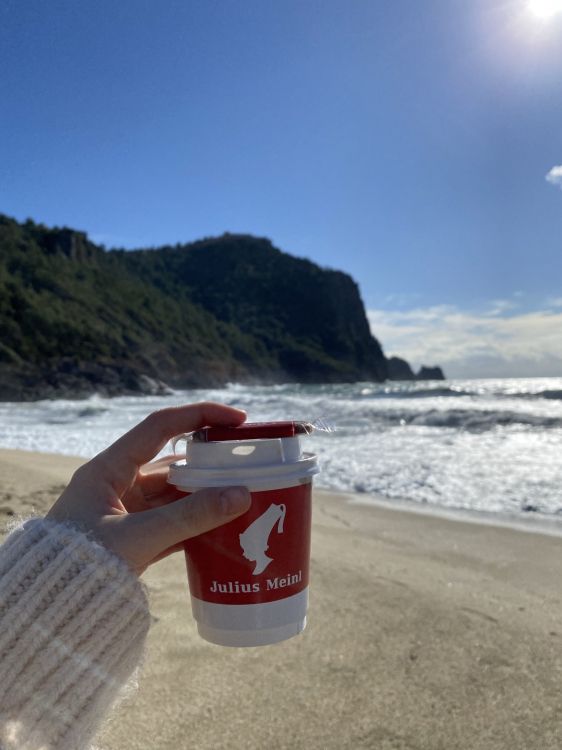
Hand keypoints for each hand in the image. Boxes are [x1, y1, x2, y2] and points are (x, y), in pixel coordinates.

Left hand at [46, 402, 250, 575]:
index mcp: (109, 469)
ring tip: (245, 496)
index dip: (200, 416)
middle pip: (174, 462)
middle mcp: (118, 484)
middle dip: (212, 463)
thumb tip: (241, 495)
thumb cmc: (80, 565)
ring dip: (208, 495)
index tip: (238, 420)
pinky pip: (173, 521)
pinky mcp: (134, 537)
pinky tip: (224, 525)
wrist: (50, 610)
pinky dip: (197, 522)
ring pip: (177, 494)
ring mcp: (126, 511)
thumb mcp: (137, 537)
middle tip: (249, 464)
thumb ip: (189, 517)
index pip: (161, 426)